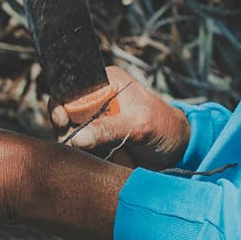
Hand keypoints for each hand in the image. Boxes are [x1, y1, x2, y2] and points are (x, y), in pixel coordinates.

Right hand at [49, 66, 189, 169]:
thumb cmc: (165, 128)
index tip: (62, 120)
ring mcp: (96, 120)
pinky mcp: (97, 138)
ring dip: (77, 146)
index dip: (62, 104)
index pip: (72, 88)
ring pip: (69, 132)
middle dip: (67, 129)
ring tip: (98, 152)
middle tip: (74, 143)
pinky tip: (99, 158)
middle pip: (64, 111)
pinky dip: (85, 155)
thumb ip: (110, 129)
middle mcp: (98, 98)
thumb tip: (77, 137)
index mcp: (107, 82)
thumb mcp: (140, 125)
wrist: (179, 151)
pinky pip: (80, 147)